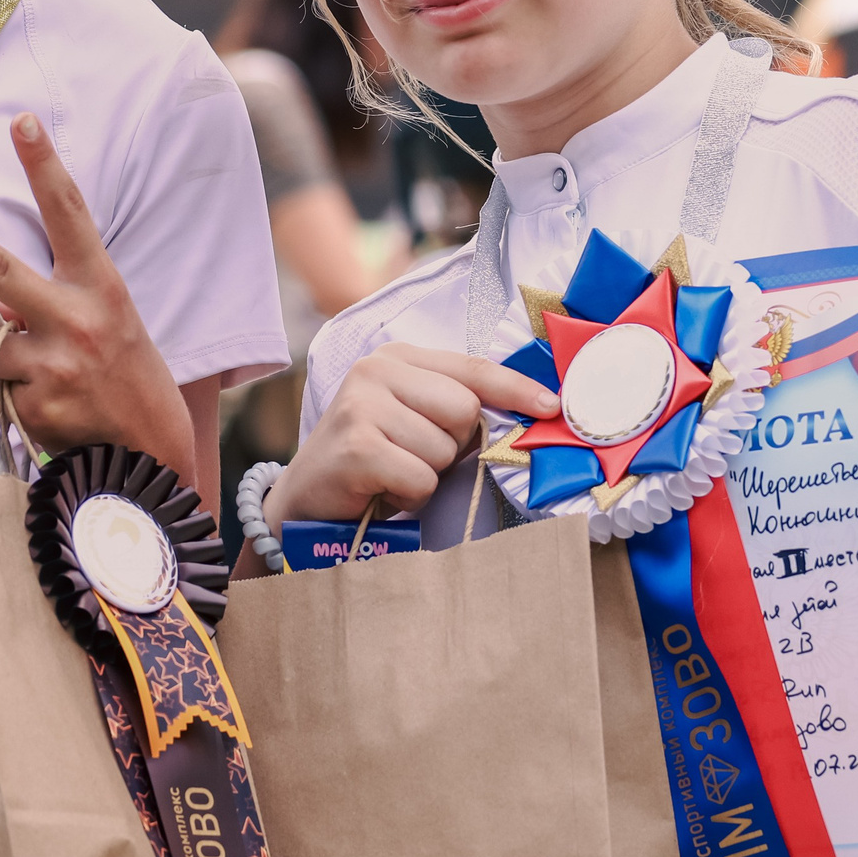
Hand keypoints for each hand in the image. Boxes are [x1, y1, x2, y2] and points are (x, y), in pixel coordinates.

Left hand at [0, 114, 194, 479]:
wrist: (153, 459)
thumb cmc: (127, 379)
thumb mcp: (100, 326)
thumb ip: (39, 304)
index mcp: (101, 288)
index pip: (69, 214)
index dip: (44, 166)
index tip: (21, 122)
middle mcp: (75, 319)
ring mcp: (50, 364)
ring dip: (1, 352)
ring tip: (53, 378)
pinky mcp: (31, 405)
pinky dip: (14, 393)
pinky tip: (52, 410)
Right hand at [269, 344, 556, 521]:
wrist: (306, 500)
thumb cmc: (375, 459)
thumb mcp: (414, 418)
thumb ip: (455, 406)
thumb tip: (532, 411)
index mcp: (397, 356)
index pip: (472, 369)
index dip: (515, 389)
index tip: (550, 406)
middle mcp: (376, 369)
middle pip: (466, 411)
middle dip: (452, 446)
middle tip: (414, 455)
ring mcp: (362, 405)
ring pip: (444, 450)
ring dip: (427, 474)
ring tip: (394, 473)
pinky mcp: (357, 446)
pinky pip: (421, 479)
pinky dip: (410, 496)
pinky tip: (382, 489)